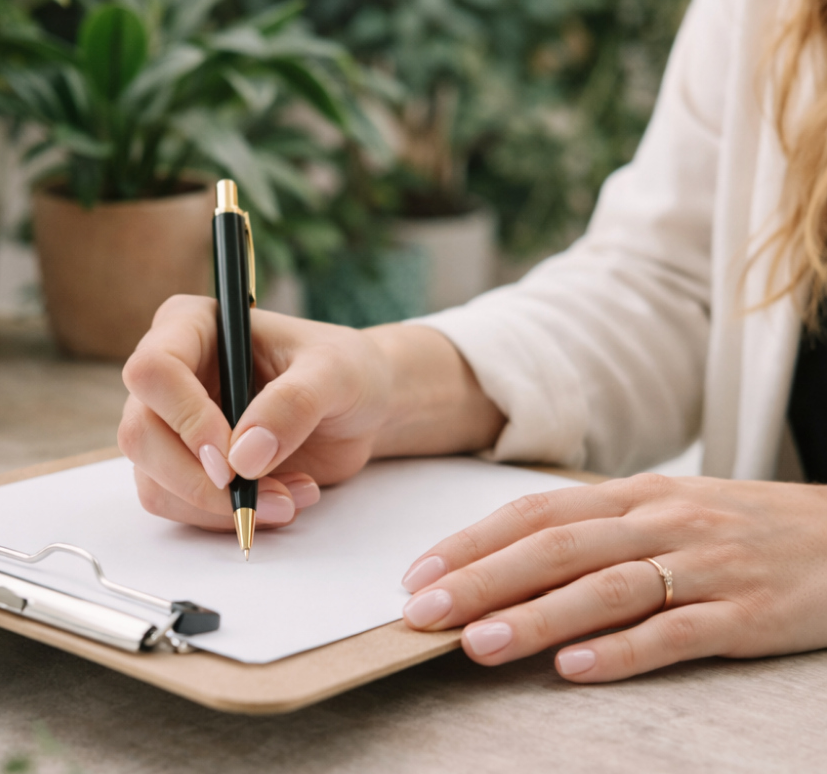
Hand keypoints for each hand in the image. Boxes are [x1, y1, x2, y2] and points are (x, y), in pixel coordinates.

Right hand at [119, 295, 394, 530]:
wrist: (360, 409)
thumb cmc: (345, 370)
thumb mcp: (335, 374)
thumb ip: (294, 403)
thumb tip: (245, 455)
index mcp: (193, 326)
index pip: (153, 370)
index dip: (185, 418)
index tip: (231, 459)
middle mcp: (171, 374)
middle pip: (140, 434)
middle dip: (198, 480)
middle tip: (258, 495)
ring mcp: (173, 424)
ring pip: (155, 480)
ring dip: (220, 506)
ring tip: (292, 495)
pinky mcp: (186, 467)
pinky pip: (180, 506)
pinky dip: (228, 517)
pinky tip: (282, 499)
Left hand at [399, 473, 826, 680]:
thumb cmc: (736, 526)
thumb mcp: (664, 510)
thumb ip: (594, 531)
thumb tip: (507, 564)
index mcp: (634, 495)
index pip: (536, 511)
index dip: (472, 541)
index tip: (418, 574)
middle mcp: (661, 521)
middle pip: (557, 547)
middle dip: (483, 579)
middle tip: (424, 612)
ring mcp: (704, 565)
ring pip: (606, 589)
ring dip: (536, 617)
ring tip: (478, 644)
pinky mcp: (747, 614)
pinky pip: (676, 633)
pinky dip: (622, 652)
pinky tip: (575, 671)